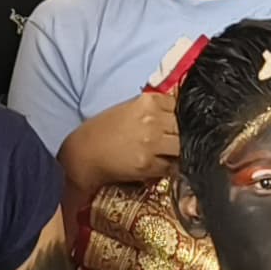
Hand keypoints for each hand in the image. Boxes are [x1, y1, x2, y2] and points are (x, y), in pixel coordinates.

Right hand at [65, 90, 179, 196]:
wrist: (83, 153)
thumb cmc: (104, 131)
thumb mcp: (131, 109)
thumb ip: (156, 109)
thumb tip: (181, 114)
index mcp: (149, 102)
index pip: (182, 106)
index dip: (185, 118)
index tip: (185, 124)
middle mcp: (152, 120)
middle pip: (186, 127)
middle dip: (186, 135)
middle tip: (181, 142)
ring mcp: (151, 143)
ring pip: (183, 147)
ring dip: (181, 152)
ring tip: (173, 155)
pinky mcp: (148, 164)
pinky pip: (172, 166)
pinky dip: (172, 167)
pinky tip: (163, 165)